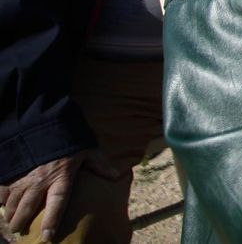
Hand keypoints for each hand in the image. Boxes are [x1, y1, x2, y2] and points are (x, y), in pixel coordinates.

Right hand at [2, 150, 117, 241]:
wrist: (44, 123)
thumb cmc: (67, 139)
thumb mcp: (87, 149)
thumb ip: (99, 164)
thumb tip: (117, 175)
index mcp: (60, 176)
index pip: (57, 202)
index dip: (51, 220)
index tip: (47, 236)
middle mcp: (39, 180)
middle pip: (28, 208)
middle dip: (21, 223)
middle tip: (19, 231)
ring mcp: (23, 177)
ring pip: (12, 203)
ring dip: (11, 215)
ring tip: (12, 223)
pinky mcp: (10, 172)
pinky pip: (1, 192)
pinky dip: (1, 200)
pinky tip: (3, 206)